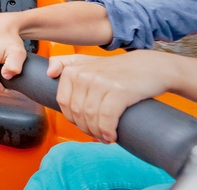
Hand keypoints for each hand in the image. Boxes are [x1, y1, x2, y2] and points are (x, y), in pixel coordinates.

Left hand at [49, 51, 168, 142]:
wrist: (150, 67)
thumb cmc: (117, 70)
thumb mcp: (88, 61)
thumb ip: (65, 63)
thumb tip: (49, 73)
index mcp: (73, 70)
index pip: (64, 103)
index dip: (72, 118)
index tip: (84, 125)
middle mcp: (84, 75)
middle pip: (77, 112)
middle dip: (85, 128)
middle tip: (96, 134)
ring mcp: (101, 82)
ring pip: (90, 116)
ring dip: (97, 132)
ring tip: (104, 137)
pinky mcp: (119, 91)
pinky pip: (106, 118)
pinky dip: (107, 130)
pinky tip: (111, 136)